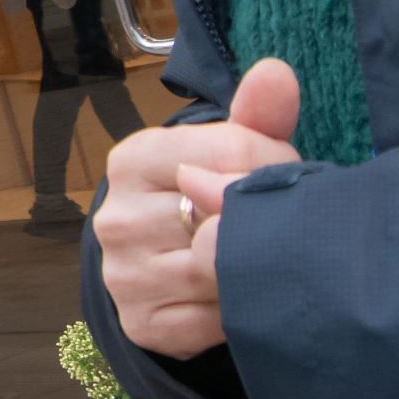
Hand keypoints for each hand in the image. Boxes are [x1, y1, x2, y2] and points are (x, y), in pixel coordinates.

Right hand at [95, 59, 303, 359]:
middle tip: (279, 222)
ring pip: (220, 272)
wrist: (163, 258)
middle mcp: (116, 217)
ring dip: (256, 268)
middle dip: (268, 221)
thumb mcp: (229, 145)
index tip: (283, 177)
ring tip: (263, 257)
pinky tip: (242, 297)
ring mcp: (122, 276)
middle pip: (226, 218)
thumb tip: (276, 73)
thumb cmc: (205, 191)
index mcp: (133, 158)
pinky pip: (213, 323)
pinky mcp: (140, 325)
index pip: (233, 152)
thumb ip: (257, 113)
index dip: (277, 166)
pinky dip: (240, 313)